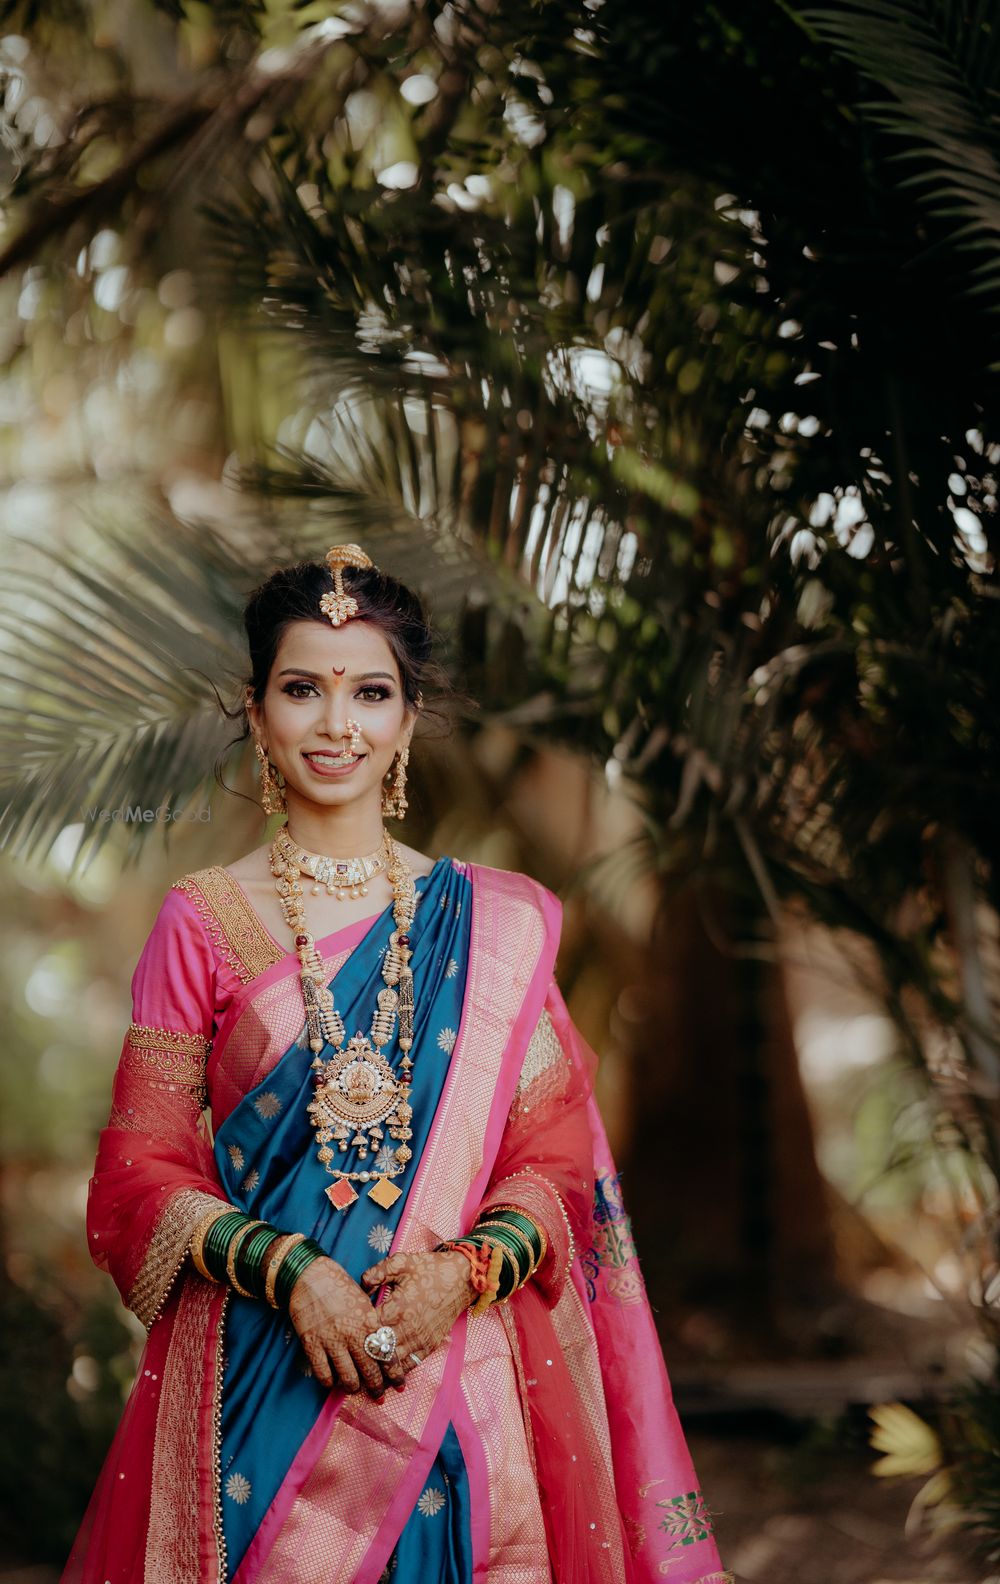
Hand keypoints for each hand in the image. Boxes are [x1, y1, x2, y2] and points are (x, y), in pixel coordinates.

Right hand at [287, 1255, 404, 1396]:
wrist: (310, 1276)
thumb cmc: (340, 1286)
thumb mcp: (364, 1301)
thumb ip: (372, 1325)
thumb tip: (380, 1347)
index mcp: (369, 1321)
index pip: (386, 1354)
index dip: (394, 1373)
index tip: (399, 1384)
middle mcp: (353, 1333)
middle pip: (369, 1371)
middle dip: (376, 1388)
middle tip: (378, 1396)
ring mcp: (331, 1340)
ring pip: (347, 1378)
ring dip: (353, 1387)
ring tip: (355, 1388)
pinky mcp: (312, 1344)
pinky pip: (323, 1374)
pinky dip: (329, 1382)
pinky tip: (332, 1381)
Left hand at [360, 1249, 474, 1371]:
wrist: (460, 1279)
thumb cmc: (429, 1269)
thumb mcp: (401, 1262)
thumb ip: (378, 1272)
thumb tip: (362, 1285)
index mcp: (397, 1308)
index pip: (369, 1330)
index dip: (356, 1334)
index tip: (346, 1336)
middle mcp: (407, 1328)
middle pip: (378, 1351)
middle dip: (363, 1357)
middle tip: (348, 1362)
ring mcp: (419, 1339)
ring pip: (393, 1363)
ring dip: (378, 1368)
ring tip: (363, 1375)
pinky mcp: (429, 1346)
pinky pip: (410, 1365)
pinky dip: (397, 1371)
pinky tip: (387, 1375)